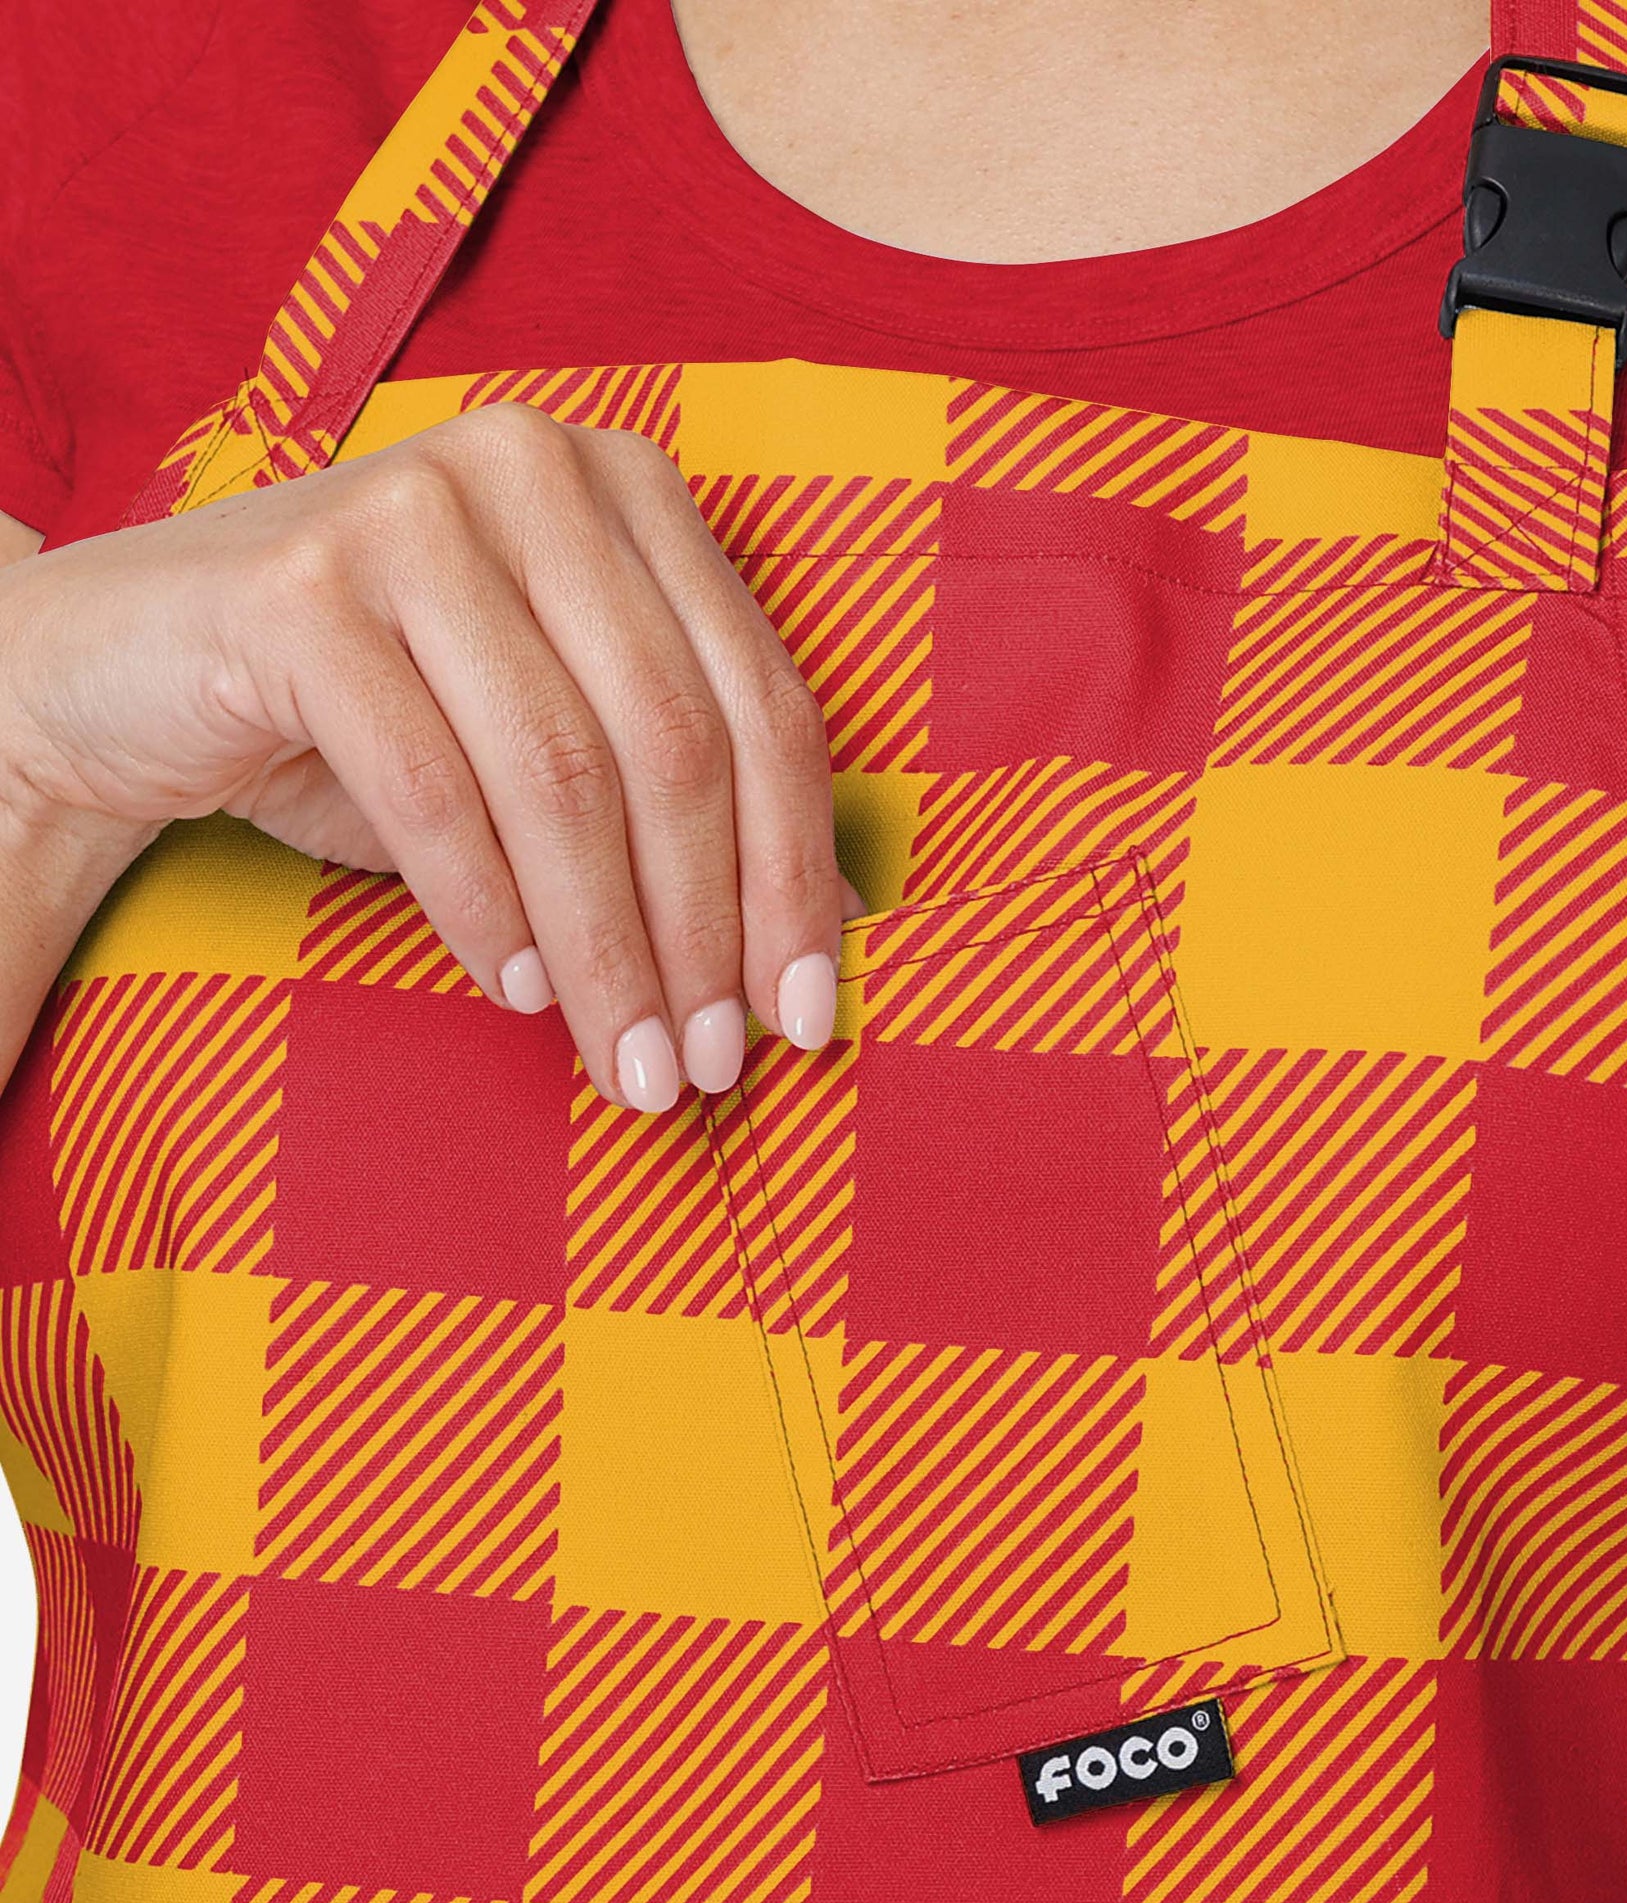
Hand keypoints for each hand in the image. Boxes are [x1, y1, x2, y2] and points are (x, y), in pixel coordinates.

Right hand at [0, 404, 852, 1108]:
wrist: (138, 673)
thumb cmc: (389, 716)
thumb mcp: (565, 751)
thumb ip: (697, 808)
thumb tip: (845, 926)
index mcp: (634, 492)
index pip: (763, 705)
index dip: (796, 875)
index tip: (803, 1020)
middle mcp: (539, 468)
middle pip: (676, 742)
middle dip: (704, 933)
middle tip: (706, 1066)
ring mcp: (413, 509)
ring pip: (561, 773)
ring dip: (607, 948)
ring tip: (626, 1061)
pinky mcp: (299, 586)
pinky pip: (432, 788)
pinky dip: (487, 913)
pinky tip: (520, 993)